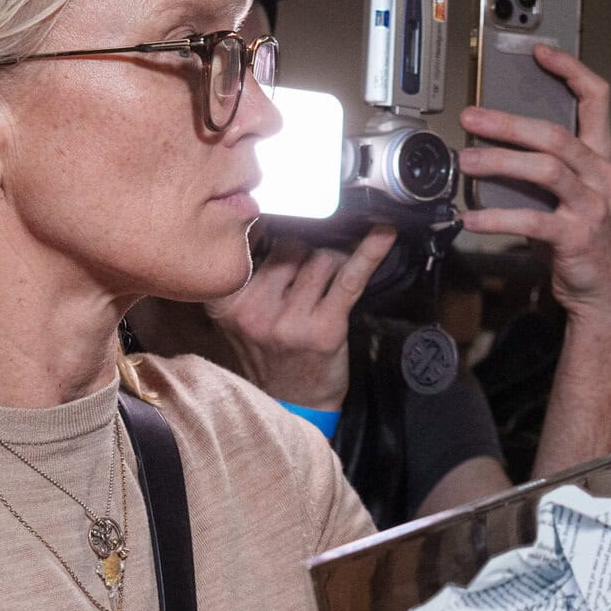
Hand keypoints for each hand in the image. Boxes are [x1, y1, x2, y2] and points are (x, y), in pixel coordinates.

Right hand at [205, 226, 396, 410]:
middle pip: (290, 247)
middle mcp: (255, 311)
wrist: (292, 403)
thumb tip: (274, 214)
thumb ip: (247, 273)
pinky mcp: (326, 327)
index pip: (249, 242)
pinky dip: (370, 253)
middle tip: (310, 270)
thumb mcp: (240, 314)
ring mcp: (291, 320)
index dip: (268, 223)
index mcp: (226, 303)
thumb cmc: (270, 352)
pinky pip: (350, 278)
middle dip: (306, 250)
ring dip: (331, 260)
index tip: (278, 207)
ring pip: (320, 258)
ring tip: (327, 281)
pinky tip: (384, 234)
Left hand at [458, 47, 610, 323]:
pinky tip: (473, 219)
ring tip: (467, 161)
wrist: (604, 290)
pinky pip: (532, 219)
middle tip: (472, 117)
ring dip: (500, 162)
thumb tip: (494, 146)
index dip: (570, 71)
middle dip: (509, 122)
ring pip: (545, 169)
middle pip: (555, 134)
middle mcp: (601, 176)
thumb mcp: (571, 194)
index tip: (540, 53)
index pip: (596, 99)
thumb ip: (545, 168)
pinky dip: (497, 217)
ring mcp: (593, 206)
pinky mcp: (577, 237)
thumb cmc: (583, 239)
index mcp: (601, 158)